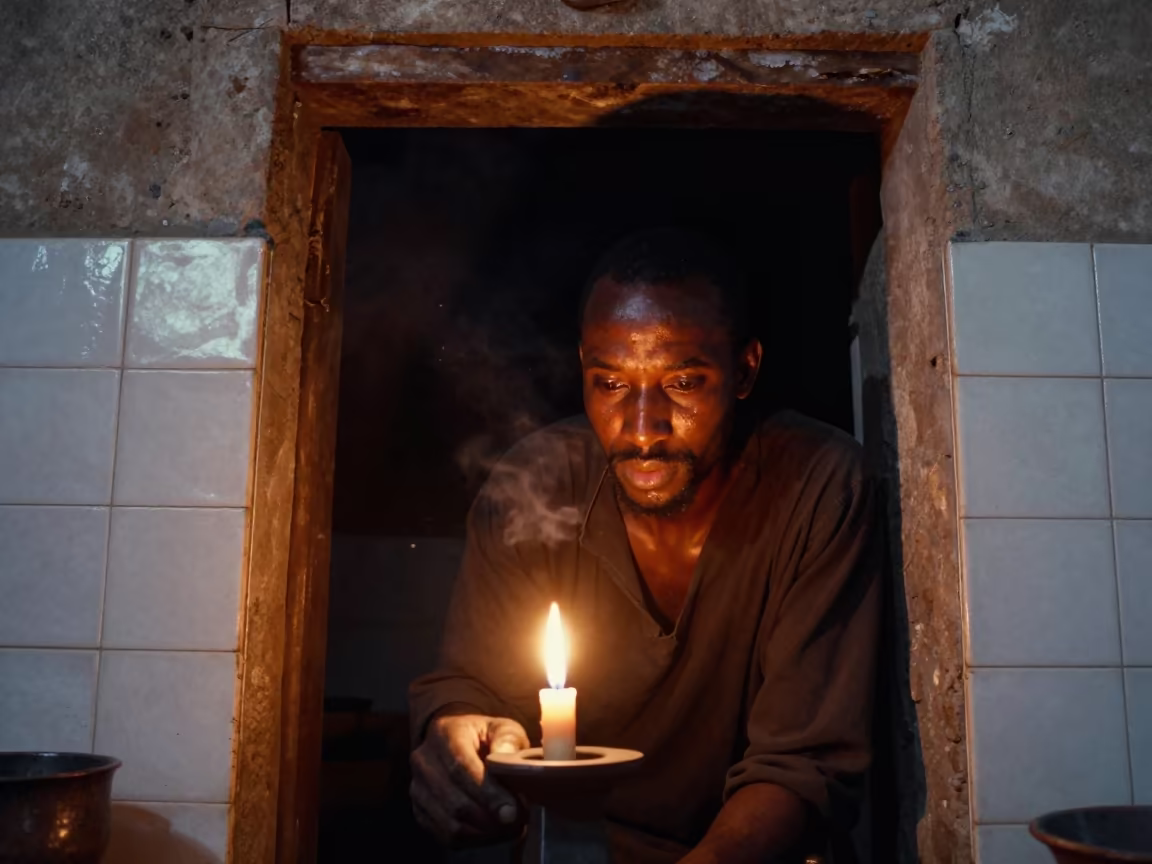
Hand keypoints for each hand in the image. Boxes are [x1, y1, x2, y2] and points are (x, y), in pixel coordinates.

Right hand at [410, 712, 529, 845]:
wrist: (456, 741)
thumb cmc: (484, 736)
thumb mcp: (501, 727)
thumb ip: (508, 739)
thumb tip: (507, 758)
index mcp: (444, 734)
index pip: (460, 768)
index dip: (487, 794)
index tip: (511, 811)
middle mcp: (424, 761)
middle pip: (454, 801)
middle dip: (489, 818)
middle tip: (517, 822)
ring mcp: (418, 788)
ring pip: (449, 823)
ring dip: (483, 833)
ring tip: (508, 828)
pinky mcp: (420, 810)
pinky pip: (444, 835)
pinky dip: (472, 840)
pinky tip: (492, 832)